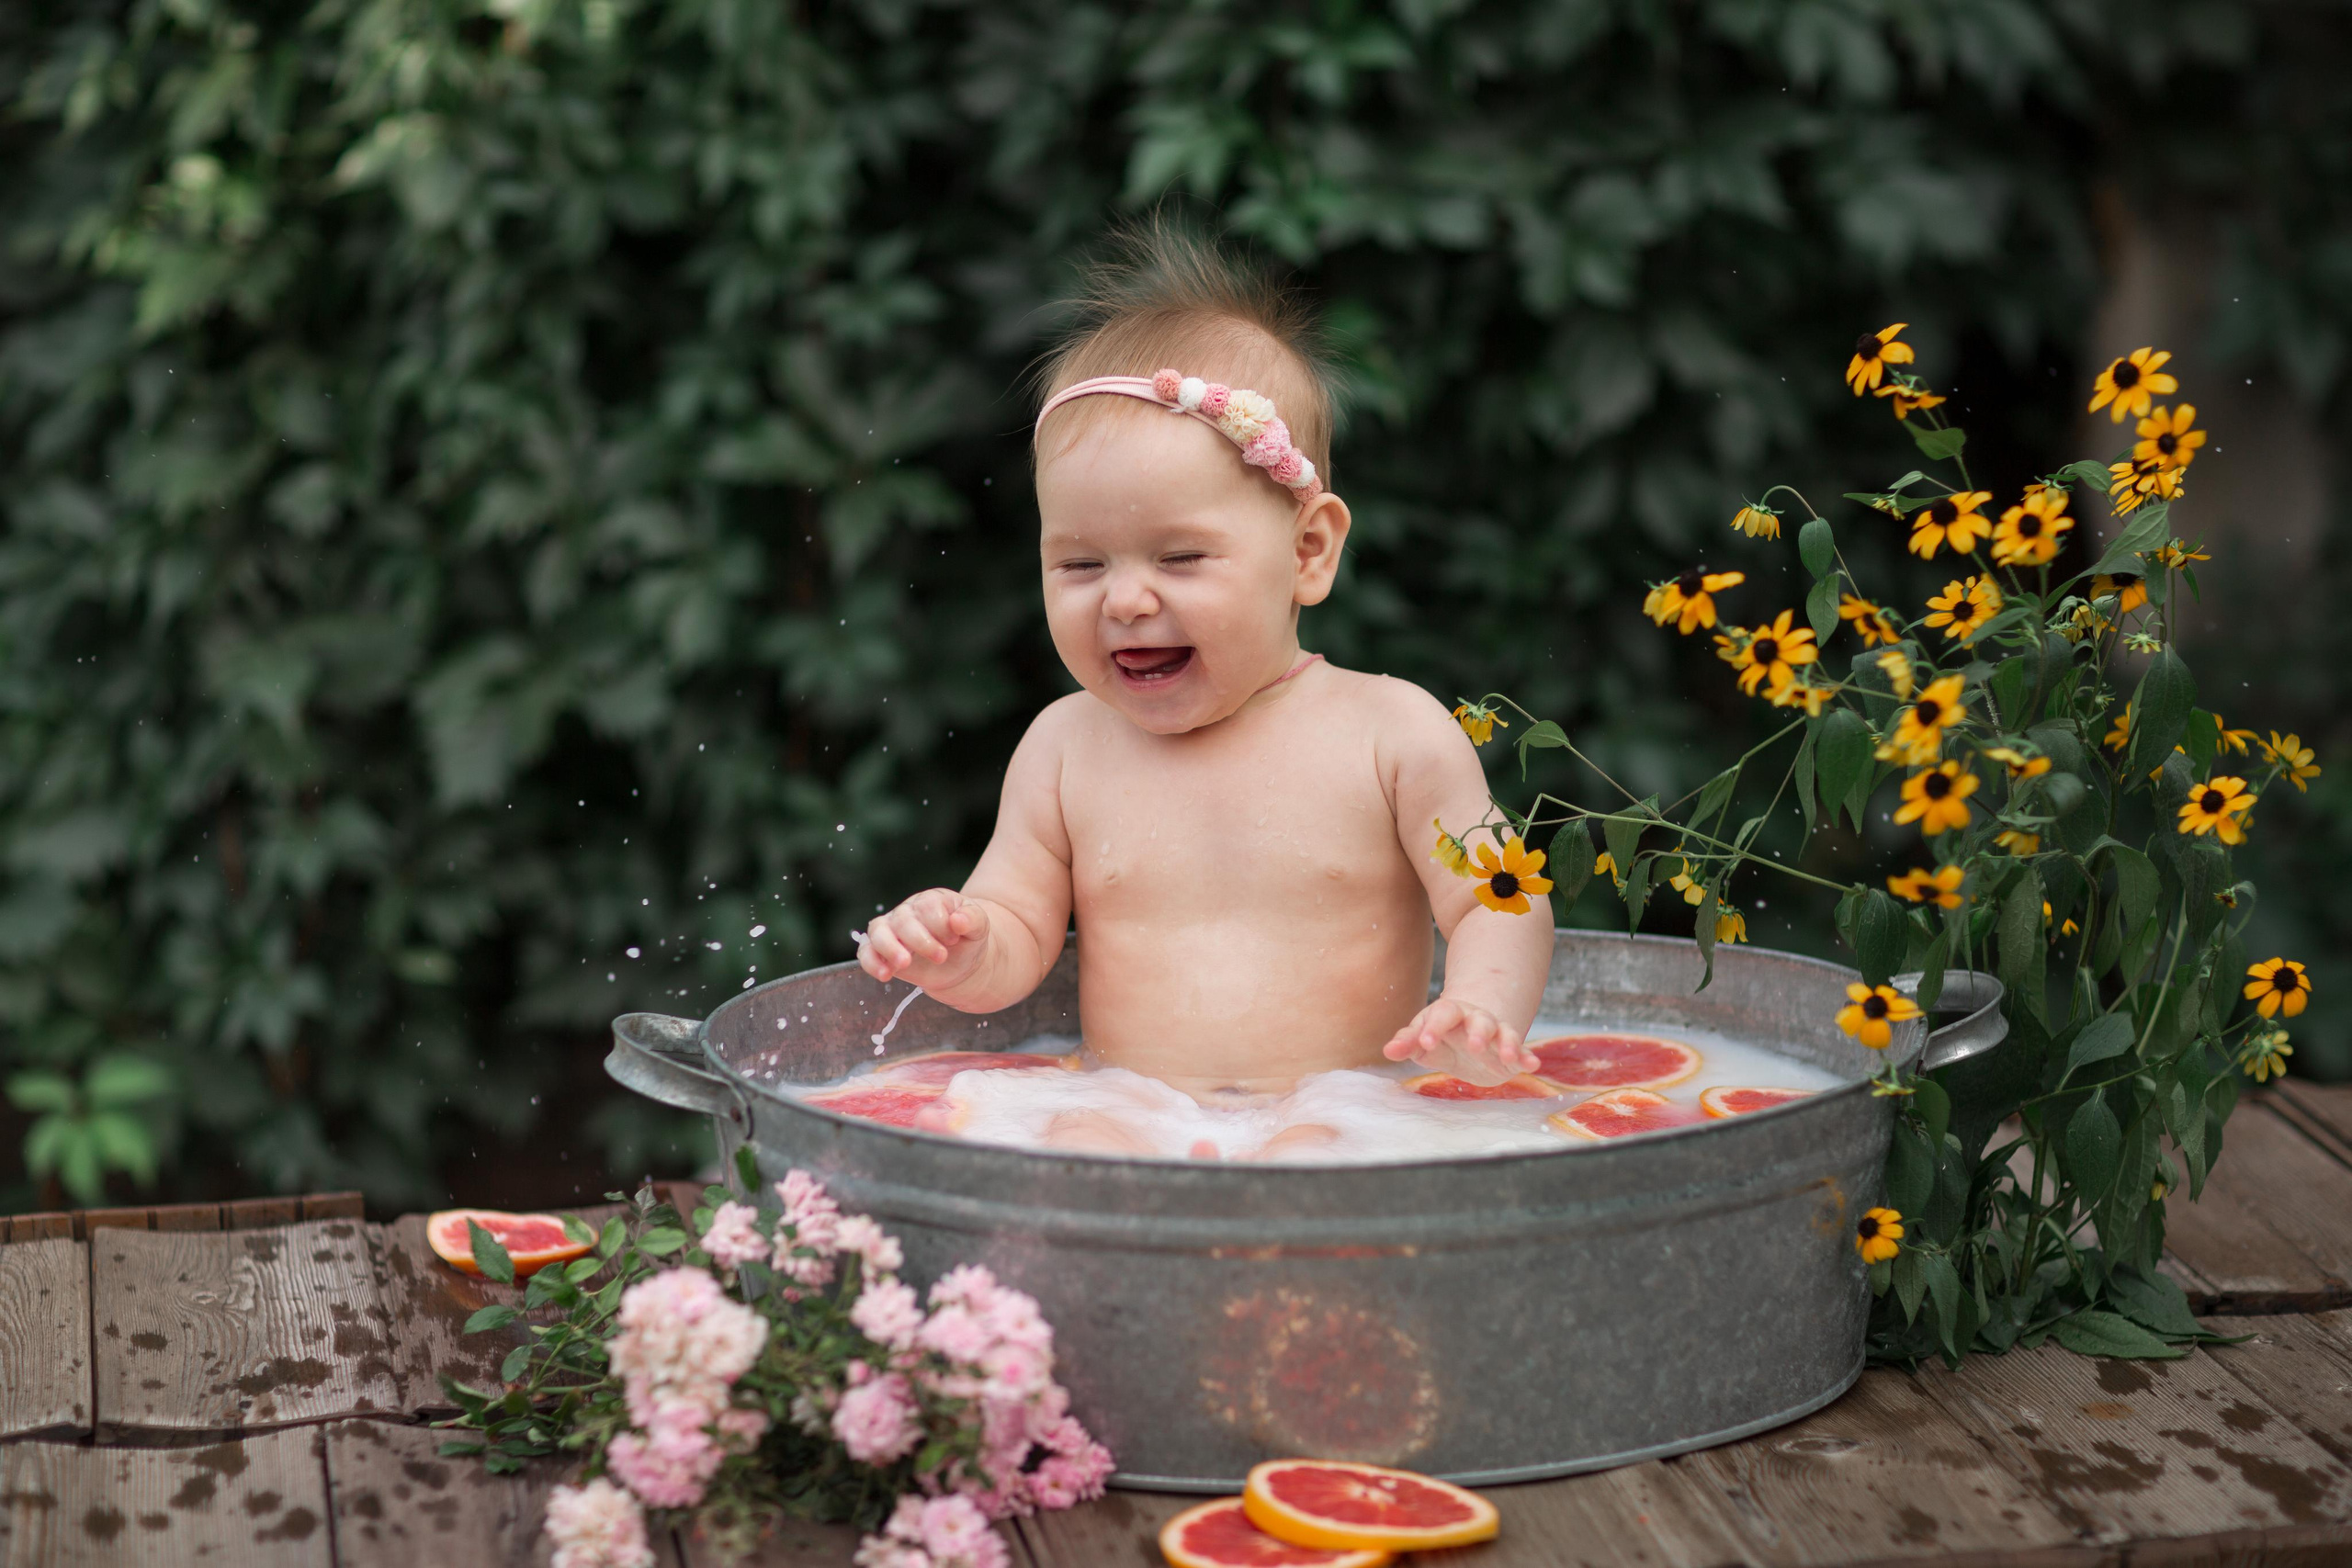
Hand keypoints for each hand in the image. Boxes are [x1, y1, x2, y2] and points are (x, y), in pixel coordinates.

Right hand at [858, 889, 989, 988]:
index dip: (940, 925)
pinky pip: (866, 952)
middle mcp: (907, 912)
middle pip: (903, 920)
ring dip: (889, 948)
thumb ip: (972, 919)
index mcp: (931, 901)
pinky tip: (885, 975)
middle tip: (941, 957)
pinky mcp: (881, 951)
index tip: (954, 941)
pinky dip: (871, 962)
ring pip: (878, 931)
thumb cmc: (967, 939)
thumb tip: (958, 920)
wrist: (959, 962)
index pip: (928, 906)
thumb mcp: (979, 927)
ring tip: (905, 964)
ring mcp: (891, 930)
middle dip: (920, 940)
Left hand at [1380, 996, 1537, 1084]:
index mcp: (1449, 1014)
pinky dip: (1527, 1057)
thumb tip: (1389, 1050)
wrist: (1469, 1036)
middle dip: (1478, 1032)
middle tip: (1473, 1045)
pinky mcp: (1511, 1051)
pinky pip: (1521, 1050)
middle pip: (1479, 1020)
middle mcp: (1475, 1020)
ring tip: (1507, 1055)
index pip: (1442, 1014)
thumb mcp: (1422, 1040)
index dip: (1434, 1027)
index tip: (1424, 1043)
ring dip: (1507, 1043)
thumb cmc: (1440, 1036)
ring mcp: (1496, 1033)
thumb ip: (1408, 1043)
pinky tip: (1532, 1065)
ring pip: (1503, 1032)